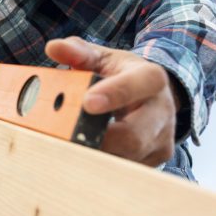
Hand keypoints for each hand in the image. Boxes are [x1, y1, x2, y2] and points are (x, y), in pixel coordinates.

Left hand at [45, 36, 177, 165]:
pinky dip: (101, 165)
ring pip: (127, 158)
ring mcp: (161, 140)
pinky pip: (125, 168)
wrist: (150, 95)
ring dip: (96, 155)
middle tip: (67, 139)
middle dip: (99, 139)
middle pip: (135, 135)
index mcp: (150, 78)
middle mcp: (162, 111)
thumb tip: (54, 48)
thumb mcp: (101, 57)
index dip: (113, 94)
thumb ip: (78, 52)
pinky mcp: (154, 160)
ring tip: (68, 148)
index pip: (136, 85)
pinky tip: (80, 157)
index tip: (87, 102)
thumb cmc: (119, 74)